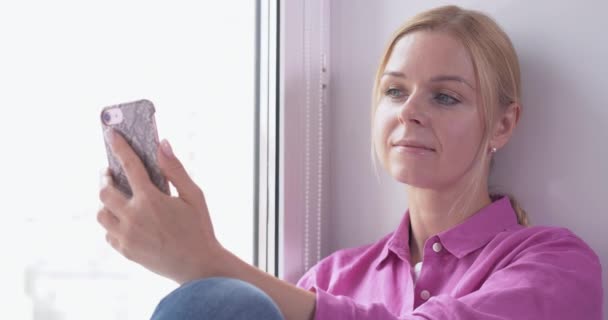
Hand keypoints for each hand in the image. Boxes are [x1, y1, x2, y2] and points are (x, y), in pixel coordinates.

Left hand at [97, 129, 221, 283]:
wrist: (199, 266)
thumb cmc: (199, 228)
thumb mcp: (194, 196)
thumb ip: (175, 169)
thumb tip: (162, 144)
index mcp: (151, 200)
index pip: (129, 166)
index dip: (119, 147)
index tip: (111, 134)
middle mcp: (134, 217)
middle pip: (104, 191)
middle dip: (105, 178)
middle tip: (112, 173)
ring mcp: (127, 236)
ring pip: (101, 213)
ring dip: (106, 202)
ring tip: (118, 197)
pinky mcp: (126, 251)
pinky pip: (108, 233)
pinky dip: (113, 223)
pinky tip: (126, 220)